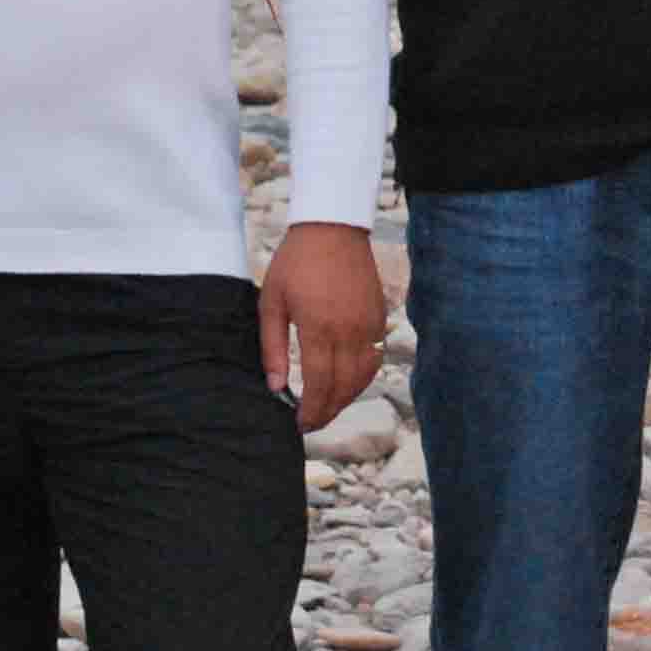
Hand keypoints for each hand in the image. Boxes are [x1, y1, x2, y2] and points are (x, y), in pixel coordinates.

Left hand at [262, 223, 389, 435]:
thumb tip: (276, 387)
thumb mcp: (271, 302)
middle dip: (327, 412)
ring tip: (327, 407)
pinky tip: (346, 381)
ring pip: (364, 377)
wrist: (332, 226)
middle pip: (344, 388)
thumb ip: (273, 348)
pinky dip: (362, 377)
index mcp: (320, 328)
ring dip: (346, 398)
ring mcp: (368, 324)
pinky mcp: (379, 316)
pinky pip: (375, 358)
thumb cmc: (295, 262)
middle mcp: (349, 330)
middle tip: (311, 424)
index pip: (320, 385)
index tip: (299, 424)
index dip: (311, 411)